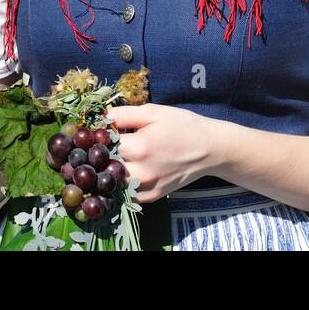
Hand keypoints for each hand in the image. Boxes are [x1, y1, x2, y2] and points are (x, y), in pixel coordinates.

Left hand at [104, 103, 225, 202]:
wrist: (211, 149)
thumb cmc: (183, 125)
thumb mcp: (154, 112)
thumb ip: (125, 114)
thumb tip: (101, 117)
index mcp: (139, 146)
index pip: (103, 144)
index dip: (98, 137)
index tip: (97, 133)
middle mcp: (140, 171)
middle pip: (105, 166)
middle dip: (101, 156)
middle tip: (102, 147)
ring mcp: (146, 187)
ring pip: (113, 184)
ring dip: (110, 172)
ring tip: (113, 160)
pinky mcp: (152, 197)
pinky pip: (127, 195)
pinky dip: (121, 186)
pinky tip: (124, 174)